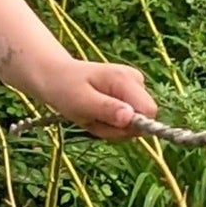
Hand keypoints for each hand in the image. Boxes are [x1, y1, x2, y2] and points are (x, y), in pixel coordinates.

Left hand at [42, 59, 156, 140]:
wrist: (56, 77)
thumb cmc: (65, 88)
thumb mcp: (81, 101)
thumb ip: (107, 109)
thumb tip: (131, 118)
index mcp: (126, 79)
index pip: (149, 111)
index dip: (130, 126)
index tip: (105, 123)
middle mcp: (136, 81)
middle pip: (142, 121)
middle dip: (116, 129)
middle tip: (91, 120)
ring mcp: (134, 88)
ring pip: (133, 125)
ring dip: (109, 128)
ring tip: (90, 116)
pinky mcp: (129, 97)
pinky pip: (127, 123)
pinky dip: (108, 125)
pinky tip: (94, 114)